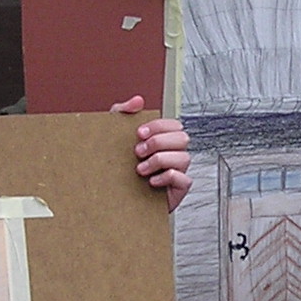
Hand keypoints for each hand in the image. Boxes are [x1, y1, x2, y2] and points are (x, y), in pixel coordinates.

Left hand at [110, 96, 192, 211]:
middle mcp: (173, 154)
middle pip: (182, 138)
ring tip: (141, 169)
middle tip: (138, 151)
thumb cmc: (120, 167)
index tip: (139, 133)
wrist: (115, 199)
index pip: (173, 124)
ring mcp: (178, 171)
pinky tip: (151, 181)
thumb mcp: (116, 136)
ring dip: (159, 160)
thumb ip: (123, 113)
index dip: (158, 126)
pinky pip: (184, 179)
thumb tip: (137, 101)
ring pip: (184, 158)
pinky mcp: (178, 189)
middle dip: (158, 142)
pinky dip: (166, 177)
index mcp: (163, 140)